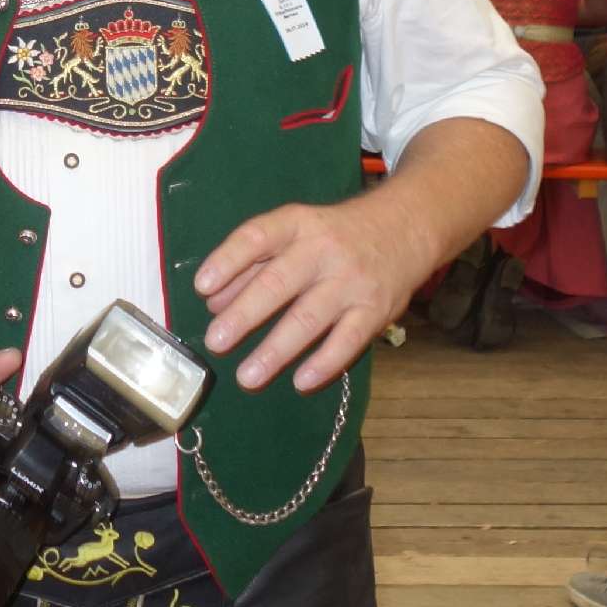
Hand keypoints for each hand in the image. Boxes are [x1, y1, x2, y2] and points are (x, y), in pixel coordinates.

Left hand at [197, 197, 429, 392]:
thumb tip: (214, 301)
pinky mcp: (376, 310)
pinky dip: (324, 363)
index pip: (258, 236)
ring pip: (310, 318)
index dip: (228, 260)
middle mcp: (323, 250)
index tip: (202, 286)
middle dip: (245, 314)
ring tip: (246, 377)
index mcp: (297, 224)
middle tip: (216, 341)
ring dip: (276, 350)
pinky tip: (300, 381)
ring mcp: (351, 281)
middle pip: (279, 282)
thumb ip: (254, 263)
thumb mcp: (295, 233)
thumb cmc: (334, 236)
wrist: (403, 228)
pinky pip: (348, 340)